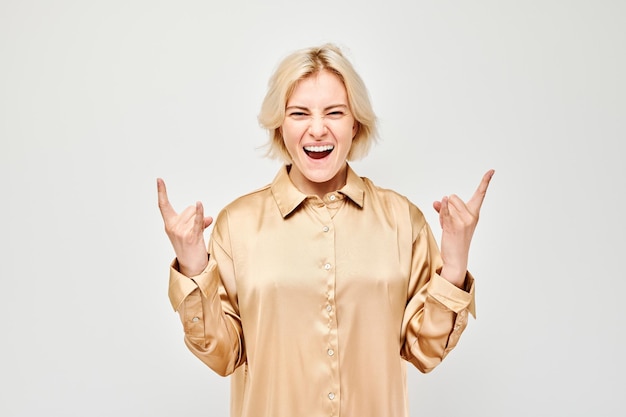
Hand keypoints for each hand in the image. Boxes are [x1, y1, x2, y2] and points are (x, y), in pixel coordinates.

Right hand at [157, 178, 212, 276]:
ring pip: (195, 214)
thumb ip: (196, 221)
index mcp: (169, 224)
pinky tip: (199, 204)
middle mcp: (172, 227)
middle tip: (194, 232)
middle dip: (195, 216)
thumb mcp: (190, 231)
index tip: (159, 180)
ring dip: (200, 222)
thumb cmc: (191, 248)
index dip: (162, 192)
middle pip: (188, 209)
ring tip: (197, 236)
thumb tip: (208, 218)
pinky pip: (197, 220)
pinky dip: (199, 212)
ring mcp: (180, 232)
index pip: (163, 205)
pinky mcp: (191, 236)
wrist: (192, 267)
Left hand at [433, 169, 494, 286]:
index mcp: (474, 213)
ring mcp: (464, 220)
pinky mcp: (455, 225)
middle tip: (449, 220)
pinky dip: (440, 212)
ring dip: (442, 212)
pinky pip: (444, 210)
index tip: (492, 170)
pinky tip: (443, 223)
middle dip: (447, 206)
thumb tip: (437, 201)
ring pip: (447, 203)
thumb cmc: (454, 239)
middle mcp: (471, 215)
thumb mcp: (451, 221)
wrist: (455, 257)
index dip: (485, 181)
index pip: (480, 194)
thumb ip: (445, 209)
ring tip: (447, 225)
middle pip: (453, 197)